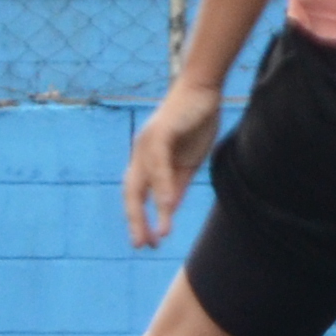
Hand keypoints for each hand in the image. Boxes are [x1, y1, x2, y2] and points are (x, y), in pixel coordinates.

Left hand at [123, 78, 223, 247]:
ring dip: (150, 211)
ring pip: (143, 182)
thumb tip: (168, 211)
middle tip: (142, 246)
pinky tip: (168, 205)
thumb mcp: (188, 162)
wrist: (203, 89)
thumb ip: (176, 185)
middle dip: (135, 220)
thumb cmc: (196, 122)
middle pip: (131, 192)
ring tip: (159, 234)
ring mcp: (147, 142)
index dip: (140, 218)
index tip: (148, 242)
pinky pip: (158, 164)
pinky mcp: (159, 133)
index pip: (137, 194)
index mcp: (147, 160)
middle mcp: (141, 152)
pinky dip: (162, 186)